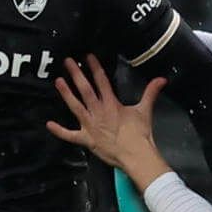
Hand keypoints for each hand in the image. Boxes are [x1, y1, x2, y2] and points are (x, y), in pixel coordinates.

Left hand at [49, 55, 163, 173]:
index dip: (95, 67)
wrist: (136, 155)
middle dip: (76, 74)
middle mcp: (98, 112)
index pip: (102, 81)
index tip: (88, 56)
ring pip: (75, 106)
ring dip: (66, 94)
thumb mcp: (145, 111)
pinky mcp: (86, 139)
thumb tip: (162, 79)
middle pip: (85, 90)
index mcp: (111, 104)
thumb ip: (151, 93)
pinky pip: (70, 135)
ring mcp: (90, 125)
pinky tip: (49, 124)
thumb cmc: (140, 134)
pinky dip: (60, 131)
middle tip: (67, 62)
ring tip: (57, 81)